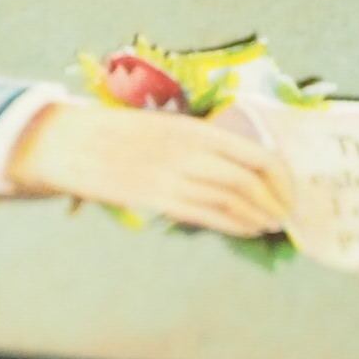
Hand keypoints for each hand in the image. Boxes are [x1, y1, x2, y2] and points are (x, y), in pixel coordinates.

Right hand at [5, 101, 293, 237]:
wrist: (68, 142)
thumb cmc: (116, 134)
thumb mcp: (164, 127)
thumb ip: (197, 144)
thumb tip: (235, 166)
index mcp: (196, 129)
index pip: (257, 155)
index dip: (282, 177)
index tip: (290, 190)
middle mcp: (189, 151)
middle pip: (249, 181)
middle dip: (274, 201)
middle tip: (285, 215)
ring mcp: (170, 176)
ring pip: (230, 200)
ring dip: (257, 216)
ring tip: (269, 225)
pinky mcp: (152, 198)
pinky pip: (204, 214)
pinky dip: (232, 225)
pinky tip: (245, 230)